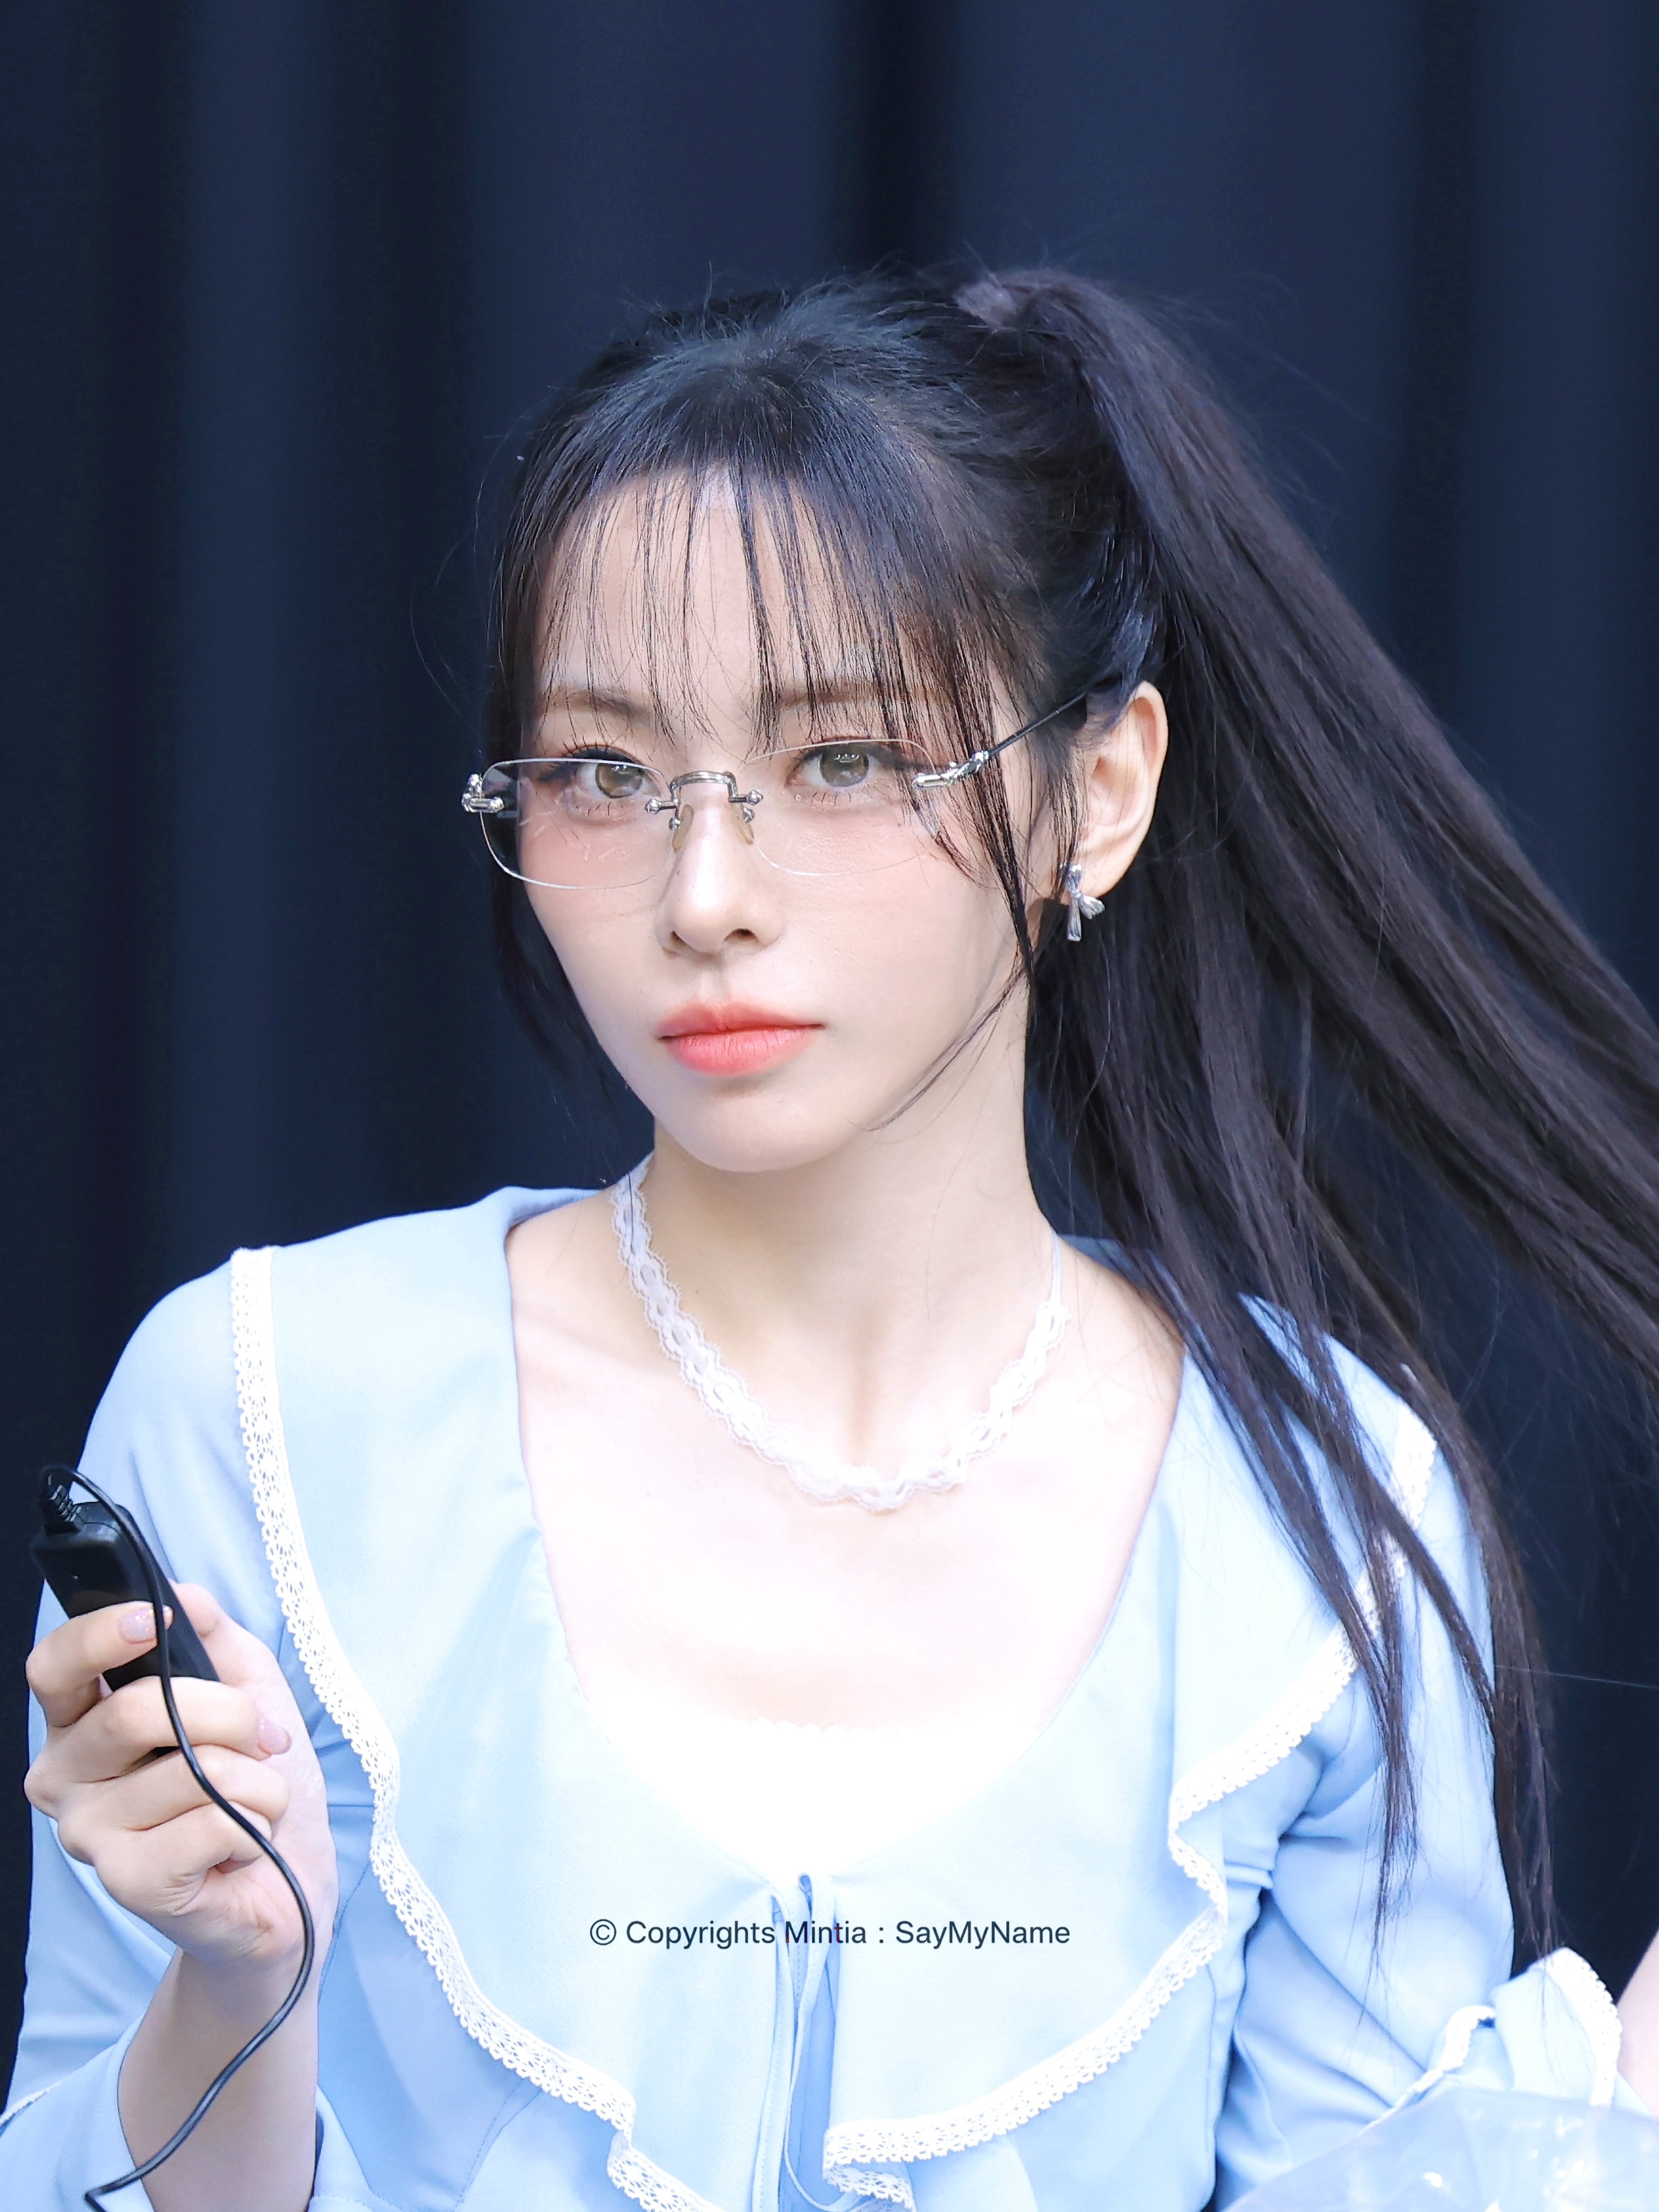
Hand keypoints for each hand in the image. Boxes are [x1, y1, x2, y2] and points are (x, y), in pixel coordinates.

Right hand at [25, 1586, 336, 1992]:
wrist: (289, 1878)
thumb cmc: (258, 1780)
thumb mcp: (248, 1687)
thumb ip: (212, 1636)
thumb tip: (182, 1593)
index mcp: (82, 1726)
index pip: (53, 1667)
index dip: (98, 1635)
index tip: (153, 1616)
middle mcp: (66, 1779)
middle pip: (136, 1710)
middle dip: (229, 1713)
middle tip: (262, 1738)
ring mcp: (90, 1837)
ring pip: (192, 1768)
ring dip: (256, 1777)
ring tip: (256, 1801)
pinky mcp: (129, 1884)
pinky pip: (213, 1821)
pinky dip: (256, 1821)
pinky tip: (247, 1843)